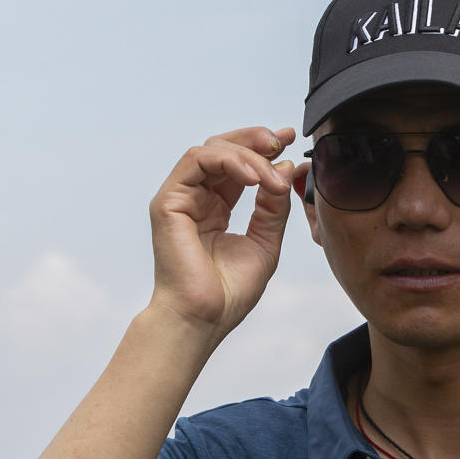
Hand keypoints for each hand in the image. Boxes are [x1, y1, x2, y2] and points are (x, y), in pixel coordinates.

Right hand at [147, 126, 304, 343]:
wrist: (203, 318)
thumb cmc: (229, 292)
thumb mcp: (266, 241)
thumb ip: (274, 205)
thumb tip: (285, 166)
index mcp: (217, 207)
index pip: (239, 165)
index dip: (264, 148)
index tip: (291, 139)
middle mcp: (197, 198)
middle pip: (223, 149)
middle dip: (255, 139)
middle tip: (283, 140)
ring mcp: (181, 198)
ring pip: (212, 150)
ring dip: (247, 155)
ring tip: (271, 174)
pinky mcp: (169, 201)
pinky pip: (196, 161)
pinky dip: (227, 161)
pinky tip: (253, 177)